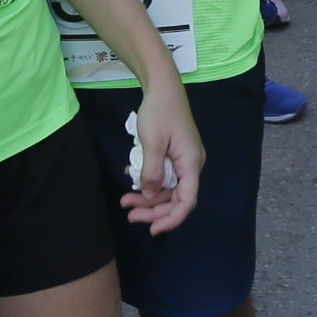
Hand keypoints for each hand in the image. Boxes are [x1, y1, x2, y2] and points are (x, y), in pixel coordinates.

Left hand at [123, 73, 206, 234]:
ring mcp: (183, 160)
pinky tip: (132, 177)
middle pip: (176, 198)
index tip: (152, 230)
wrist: (163, 87)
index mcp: (191, 164)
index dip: (171, 219)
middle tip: (129, 214)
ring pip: (167, 189)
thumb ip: (151, 172)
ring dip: (147, 197)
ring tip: (125, 200)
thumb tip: (150, 195)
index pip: (187, 201)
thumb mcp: (151, 142)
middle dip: (153, 210)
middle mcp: (191, 165)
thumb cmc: (159, 111)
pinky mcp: (174, 155)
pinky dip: (148, 181)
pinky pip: (163, 176)